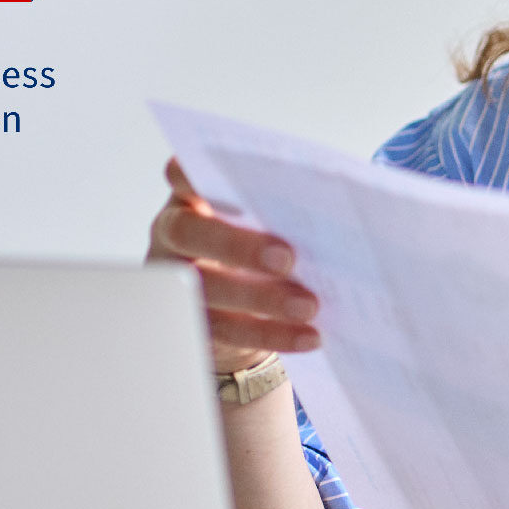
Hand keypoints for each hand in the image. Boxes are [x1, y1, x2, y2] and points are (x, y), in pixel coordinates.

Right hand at [147, 158, 321, 375]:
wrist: (234, 305)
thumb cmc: (255, 239)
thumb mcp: (259, 217)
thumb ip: (277, 206)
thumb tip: (334, 210)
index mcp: (190, 197)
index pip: (181, 176)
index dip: (193, 174)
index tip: (227, 173)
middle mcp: (174, 235)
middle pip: (189, 235)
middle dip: (237, 246)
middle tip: (286, 258)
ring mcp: (177, 281)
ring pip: (208, 290)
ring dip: (262, 299)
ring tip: (309, 305)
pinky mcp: (193, 325)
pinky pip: (230, 332)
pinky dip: (274, 334)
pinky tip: (309, 335)